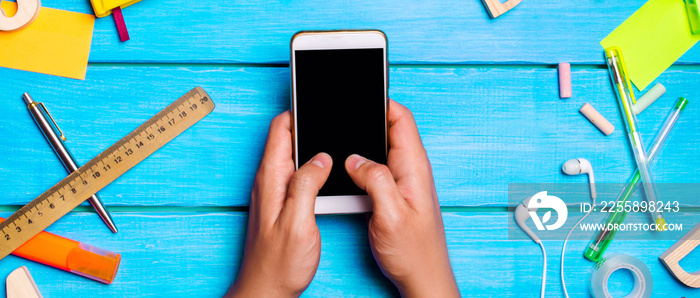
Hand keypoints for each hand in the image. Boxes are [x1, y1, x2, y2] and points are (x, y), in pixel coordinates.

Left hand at [227, 111, 331, 297]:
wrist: (266, 290)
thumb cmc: (279, 263)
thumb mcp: (298, 220)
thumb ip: (307, 184)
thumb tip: (321, 157)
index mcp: (271, 178)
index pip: (280, 130)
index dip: (298, 112)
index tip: (317, 103)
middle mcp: (269, 181)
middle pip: (287, 139)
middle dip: (309, 126)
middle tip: (333, 119)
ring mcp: (274, 193)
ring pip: (294, 158)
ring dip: (312, 148)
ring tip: (334, 141)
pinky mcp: (282, 205)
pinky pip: (297, 176)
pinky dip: (312, 169)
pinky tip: (328, 175)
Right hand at [345, 100, 459, 297]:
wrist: (422, 277)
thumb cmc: (413, 252)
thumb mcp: (390, 214)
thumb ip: (375, 180)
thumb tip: (355, 158)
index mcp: (414, 167)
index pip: (401, 119)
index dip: (381, 102)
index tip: (359, 94)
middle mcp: (410, 170)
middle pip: (388, 129)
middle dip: (366, 119)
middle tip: (341, 116)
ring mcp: (402, 181)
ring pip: (379, 149)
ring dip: (361, 143)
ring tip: (340, 138)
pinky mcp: (393, 193)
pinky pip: (375, 168)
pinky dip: (360, 164)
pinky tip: (346, 169)